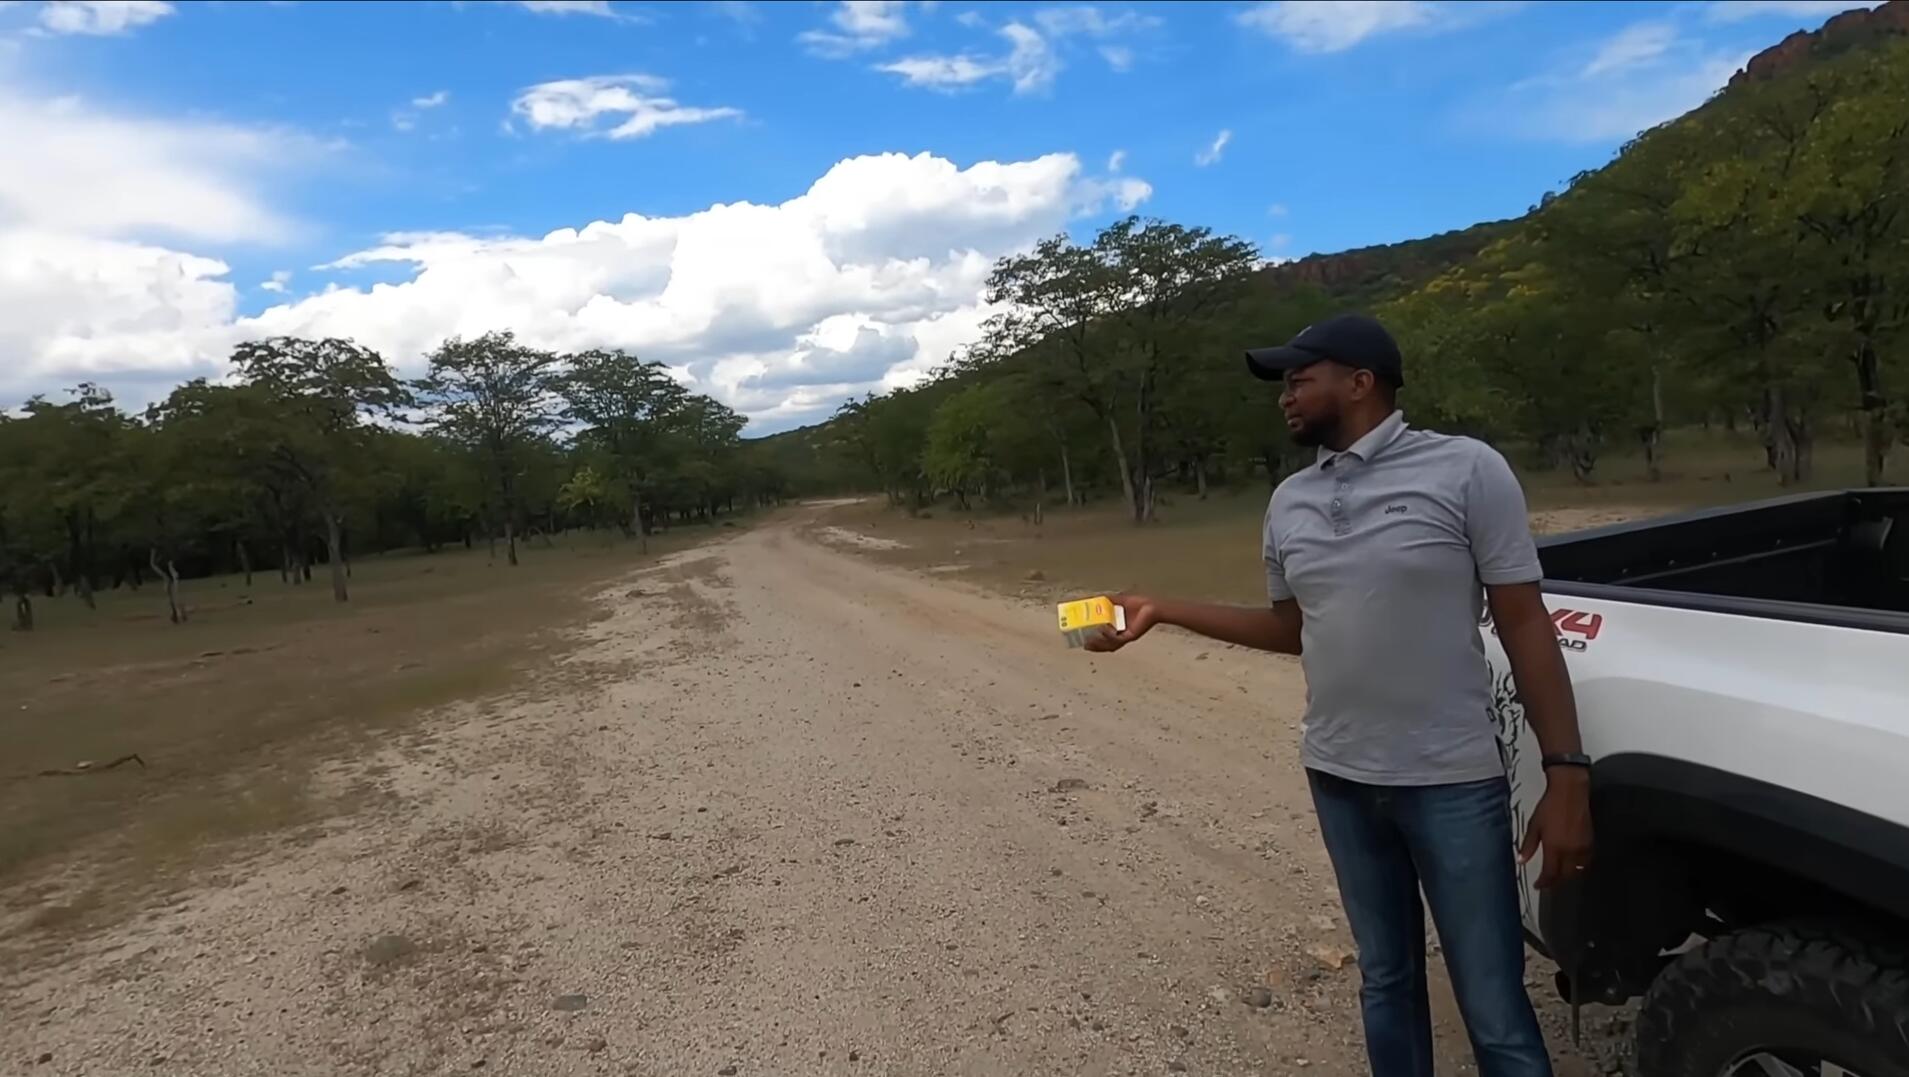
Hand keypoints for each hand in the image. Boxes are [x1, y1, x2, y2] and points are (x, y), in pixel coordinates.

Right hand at [1082, 593, 1162, 651]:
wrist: (1151, 606)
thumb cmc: (1139, 604)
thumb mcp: (1118, 600)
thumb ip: (1106, 600)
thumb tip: (1093, 596)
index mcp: (1118, 628)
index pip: (1104, 639)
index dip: (1095, 642)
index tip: (1084, 641)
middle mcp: (1121, 635)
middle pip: (1106, 645)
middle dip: (1095, 647)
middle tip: (1085, 645)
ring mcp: (1126, 636)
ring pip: (1110, 645)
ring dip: (1100, 644)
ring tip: (1090, 641)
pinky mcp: (1130, 636)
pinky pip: (1118, 639)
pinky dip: (1109, 636)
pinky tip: (1103, 629)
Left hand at [1520, 767, 1592, 888]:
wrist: (1569, 792)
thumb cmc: (1548, 807)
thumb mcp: (1534, 825)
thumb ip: (1528, 845)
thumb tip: (1521, 861)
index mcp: (1554, 848)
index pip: (1550, 873)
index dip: (1543, 882)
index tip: (1537, 886)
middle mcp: (1570, 851)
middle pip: (1565, 875)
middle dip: (1556, 881)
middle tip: (1548, 881)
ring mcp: (1583, 847)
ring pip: (1577, 870)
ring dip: (1568, 875)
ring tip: (1559, 874)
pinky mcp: (1591, 841)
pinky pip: (1586, 861)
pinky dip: (1579, 866)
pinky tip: (1573, 864)